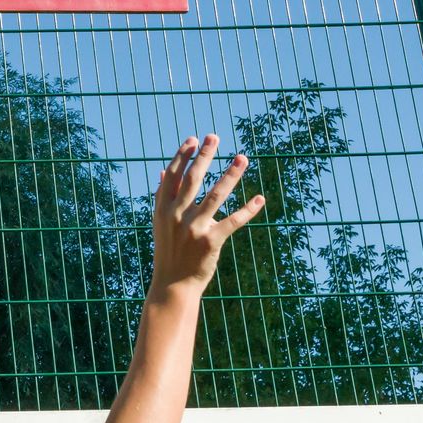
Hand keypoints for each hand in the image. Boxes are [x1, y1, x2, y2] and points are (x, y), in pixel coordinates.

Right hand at [151, 134, 263, 289]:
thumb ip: (163, 197)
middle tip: (215, 137)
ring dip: (231, 174)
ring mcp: (194, 228)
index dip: (183, 156)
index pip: (172, 175)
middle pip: (192, 179)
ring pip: (215, 195)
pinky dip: (248, 210)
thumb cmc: (169, 251)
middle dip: (204, 156)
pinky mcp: (211, 242)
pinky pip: (233, 221)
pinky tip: (260, 199)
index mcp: (163, 210)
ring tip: (242, 158)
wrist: (173, 285)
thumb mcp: (161, 223)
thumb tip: (163, 170)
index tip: (195, 140)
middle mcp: (176, 216)